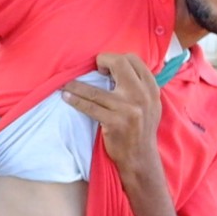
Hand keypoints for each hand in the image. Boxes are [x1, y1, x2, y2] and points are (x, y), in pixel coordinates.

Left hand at [60, 53, 161, 176]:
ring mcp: (128, 109)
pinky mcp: (114, 122)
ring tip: (66, 84)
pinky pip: (89, 107)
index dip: (116, 58)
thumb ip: (140, 86)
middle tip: (93, 68)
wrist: (141, 157)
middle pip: (119, 64)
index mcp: (151, 88)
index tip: (106, 66)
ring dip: (76, 85)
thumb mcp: (150, 104)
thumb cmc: (141, 128)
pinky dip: (74, 100)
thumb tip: (117, 67)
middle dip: (102, 60)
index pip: (133, 60)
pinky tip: (66, 96)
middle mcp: (142, 95)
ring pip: (95, 90)